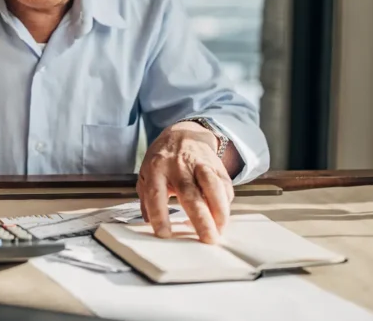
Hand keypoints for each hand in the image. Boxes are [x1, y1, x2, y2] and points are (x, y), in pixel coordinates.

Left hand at [136, 121, 233, 243]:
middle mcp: (178, 165)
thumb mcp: (146, 173)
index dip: (160, 215)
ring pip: (213, 186)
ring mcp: (200, 164)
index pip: (156, 193)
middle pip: (190, 193)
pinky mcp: (217, 166)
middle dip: (200, 219)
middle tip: (207, 240)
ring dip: (219, 210)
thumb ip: (146, 198)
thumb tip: (148, 222)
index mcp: (156, 167)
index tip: (164, 234)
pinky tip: (222, 216)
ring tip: (220, 231)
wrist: (183, 133)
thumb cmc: (162, 160)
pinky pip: (225, 185)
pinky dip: (226, 203)